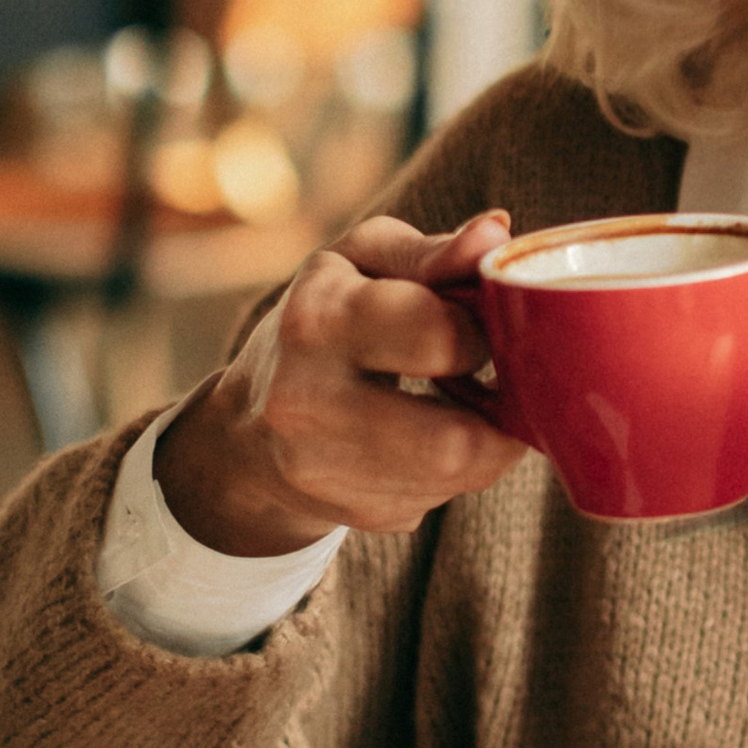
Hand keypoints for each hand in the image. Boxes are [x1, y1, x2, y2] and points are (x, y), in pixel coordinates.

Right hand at [154, 210, 526, 557]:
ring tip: (466, 402)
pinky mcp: (353, 515)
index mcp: (316, 321)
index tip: (479, 322)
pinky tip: (430, 436)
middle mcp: (308, 404)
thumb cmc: (322, 322)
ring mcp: (324, 472)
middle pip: (455, 439)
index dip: (482, 328)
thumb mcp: (361, 263)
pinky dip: (457, 469)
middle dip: (501, 409)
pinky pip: (441, 498)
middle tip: (498, 377)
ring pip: (459, 476)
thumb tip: (497, 232)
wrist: (246, 431)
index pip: (439, 334)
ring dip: (486, 440)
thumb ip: (432, 252)